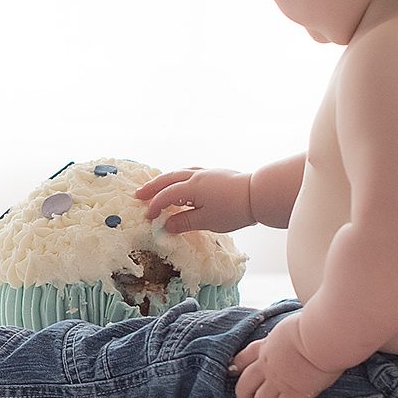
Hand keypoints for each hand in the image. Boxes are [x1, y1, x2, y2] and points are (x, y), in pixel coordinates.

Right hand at [133, 167, 254, 233]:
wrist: (258, 194)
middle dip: (152, 187)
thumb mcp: (206, 221)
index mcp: (191, 187)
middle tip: (139, 194)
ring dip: (165, 180)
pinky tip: (182, 182)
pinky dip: (179, 176)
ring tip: (157, 186)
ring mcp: (207, 173)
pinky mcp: (216, 174)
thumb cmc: (233, 210)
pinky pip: (190, 171)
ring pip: (179, 172)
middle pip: (168, 179)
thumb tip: (166, 225)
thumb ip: (184, 222)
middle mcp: (196, 176)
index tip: (147, 216)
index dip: (155, 206)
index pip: (166, 195)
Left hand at [229, 316, 342, 397]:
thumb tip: (300, 329)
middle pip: (246, 384)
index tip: (231, 371)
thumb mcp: (293, 323)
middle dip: (243, 397)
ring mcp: (278, 381)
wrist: (320, 335)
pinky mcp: (293, 394)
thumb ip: (291, 332)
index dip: (237, 365)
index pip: (245, 356)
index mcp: (267, 346)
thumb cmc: (314, 324)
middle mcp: (267, 365)